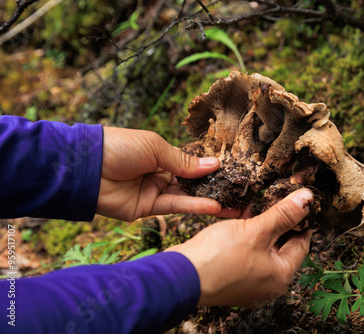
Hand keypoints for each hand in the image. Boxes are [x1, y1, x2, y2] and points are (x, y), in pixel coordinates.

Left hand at [96, 127, 240, 220]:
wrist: (86, 168)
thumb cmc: (120, 147)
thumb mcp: (156, 148)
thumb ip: (184, 161)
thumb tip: (214, 164)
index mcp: (161, 154)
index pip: (191, 163)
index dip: (210, 168)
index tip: (232, 172)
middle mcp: (160, 173)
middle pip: (192, 182)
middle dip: (215, 187)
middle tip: (240, 193)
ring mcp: (155, 191)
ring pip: (187, 196)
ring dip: (210, 200)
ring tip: (235, 205)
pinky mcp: (148, 208)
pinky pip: (176, 207)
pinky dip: (195, 207)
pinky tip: (214, 206)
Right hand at [166, 188, 313, 307]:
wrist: (181, 276)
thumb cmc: (220, 257)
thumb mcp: (257, 230)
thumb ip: (284, 214)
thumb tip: (308, 199)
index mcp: (280, 277)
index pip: (301, 245)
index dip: (302, 222)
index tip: (302, 204)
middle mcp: (267, 285)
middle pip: (281, 248)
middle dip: (280, 223)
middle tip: (279, 200)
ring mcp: (248, 284)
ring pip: (262, 250)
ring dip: (261, 227)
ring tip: (259, 205)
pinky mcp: (230, 278)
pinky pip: (246, 254)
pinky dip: (246, 237)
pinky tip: (241, 218)